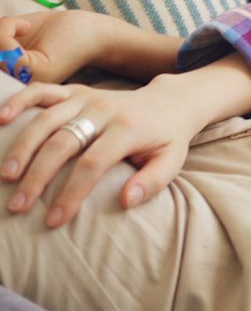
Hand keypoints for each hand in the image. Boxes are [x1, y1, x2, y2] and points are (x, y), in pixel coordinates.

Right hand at [0, 11, 132, 86]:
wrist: (90, 32)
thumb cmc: (52, 32)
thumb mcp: (10, 34)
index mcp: (11, 85)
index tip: (14, 39)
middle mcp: (16, 90)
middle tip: (10, 27)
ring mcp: (24, 85)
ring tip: (20, 27)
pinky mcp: (34, 74)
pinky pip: (3, 49)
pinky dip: (7, 30)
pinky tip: (26, 27)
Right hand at [0, 75, 210, 226]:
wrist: (172, 101)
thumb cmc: (167, 138)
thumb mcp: (172, 161)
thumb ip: (152, 182)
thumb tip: (126, 201)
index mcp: (128, 130)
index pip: (93, 164)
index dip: (71, 193)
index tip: (54, 220)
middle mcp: (105, 110)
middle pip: (63, 143)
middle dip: (38, 176)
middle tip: (18, 206)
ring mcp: (88, 97)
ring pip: (47, 119)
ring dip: (23, 147)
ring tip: (6, 176)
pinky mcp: (76, 91)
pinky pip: (43, 91)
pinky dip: (20, 101)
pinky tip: (0, 119)